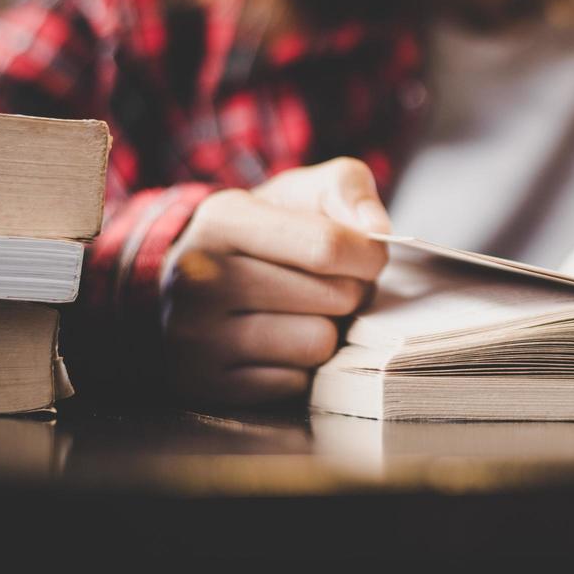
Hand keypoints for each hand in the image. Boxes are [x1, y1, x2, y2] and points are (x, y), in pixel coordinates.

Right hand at [159, 158, 391, 405]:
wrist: (202, 277)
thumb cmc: (269, 229)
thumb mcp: (304, 190)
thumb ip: (347, 189)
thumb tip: (378, 231)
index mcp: (221, 220)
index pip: (327, 246)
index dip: (367, 255)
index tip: (368, 256)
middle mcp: (197, 279)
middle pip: (332, 297)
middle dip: (350, 290)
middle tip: (329, 284)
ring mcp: (194, 337)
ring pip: (317, 344)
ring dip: (328, 329)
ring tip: (306, 311)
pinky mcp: (204, 383)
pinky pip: (294, 384)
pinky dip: (299, 365)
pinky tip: (278, 340)